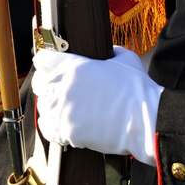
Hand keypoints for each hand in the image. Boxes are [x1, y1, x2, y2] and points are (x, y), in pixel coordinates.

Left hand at [32, 45, 161, 164]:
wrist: (145, 119)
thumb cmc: (137, 88)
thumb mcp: (124, 58)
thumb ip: (110, 52)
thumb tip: (107, 53)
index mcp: (74, 67)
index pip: (43, 60)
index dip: (46, 61)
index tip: (48, 64)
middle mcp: (64, 88)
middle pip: (40, 83)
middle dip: (46, 83)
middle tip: (54, 86)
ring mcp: (64, 111)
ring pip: (43, 106)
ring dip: (49, 105)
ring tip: (60, 107)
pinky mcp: (68, 133)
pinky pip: (47, 128)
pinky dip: (50, 125)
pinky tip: (58, 123)